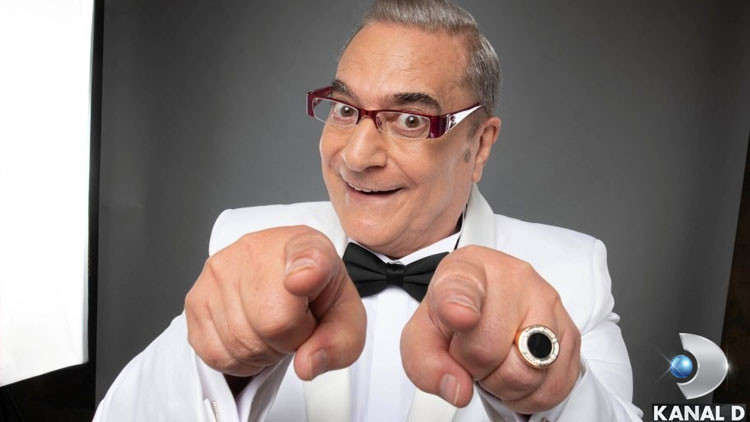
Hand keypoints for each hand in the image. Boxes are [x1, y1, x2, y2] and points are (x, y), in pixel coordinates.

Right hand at [185, 225, 365, 380]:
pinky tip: (251, 336)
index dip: (306, 270)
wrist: (288, 280)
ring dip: (263, 352)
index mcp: (306, 246)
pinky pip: (216, 353)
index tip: (302, 280)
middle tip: (294, 325)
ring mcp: (220, 271)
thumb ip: (338, 343)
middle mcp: (257, 250)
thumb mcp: (346, 319)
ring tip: (273, 329)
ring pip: (241, 343)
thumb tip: (307, 363)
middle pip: (273, 322)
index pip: (306, 256)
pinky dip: (237, 359)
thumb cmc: (316, 295)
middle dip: (289, 340)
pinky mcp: (196, 297)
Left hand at [401, 246, 580, 413]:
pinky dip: (530, 395)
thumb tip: (458, 389)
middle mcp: (513, 278)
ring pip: (525, 373)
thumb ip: (426, 362)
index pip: (462, 287)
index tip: (459, 317)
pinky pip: (553, 386)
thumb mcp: (423, 334)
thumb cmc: (453, 316)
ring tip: (495, 362)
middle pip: (487, 350)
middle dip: (473, 367)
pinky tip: (515, 374)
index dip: (459, 305)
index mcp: (467, 270)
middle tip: (471, 355)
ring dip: (502, 384)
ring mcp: (547, 302)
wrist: (487, 304)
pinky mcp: (570, 332)